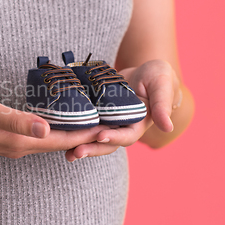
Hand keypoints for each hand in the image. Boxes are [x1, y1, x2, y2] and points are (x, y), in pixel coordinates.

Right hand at [0, 90, 108, 158]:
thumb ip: (18, 122)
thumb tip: (48, 131)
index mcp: (17, 142)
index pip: (60, 141)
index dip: (85, 134)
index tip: (108, 126)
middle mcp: (16, 147)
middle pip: (58, 144)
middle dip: (82, 136)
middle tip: (106, 123)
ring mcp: (9, 144)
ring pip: (48, 141)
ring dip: (68, 133)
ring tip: (88, 121)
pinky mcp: (2, 138)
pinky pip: (35, 137)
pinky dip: (51, 130)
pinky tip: (55, 120)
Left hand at [65, 59, 180, 161]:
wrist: (143, 72)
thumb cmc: (158, 76)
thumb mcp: (162, 84)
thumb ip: (163, 104)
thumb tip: (167, 126)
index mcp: (139, 124)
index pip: (126, 136)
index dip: (114, 138)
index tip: (101, 136)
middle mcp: (121, 128)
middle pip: (105, 143)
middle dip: (91, 149)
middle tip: (76, 153)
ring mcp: (107, 122)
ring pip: (92, 138)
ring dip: (79, 146)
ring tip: (66, 153)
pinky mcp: (95, 114)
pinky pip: (84, 125)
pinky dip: (73, 131)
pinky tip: (58, 134)